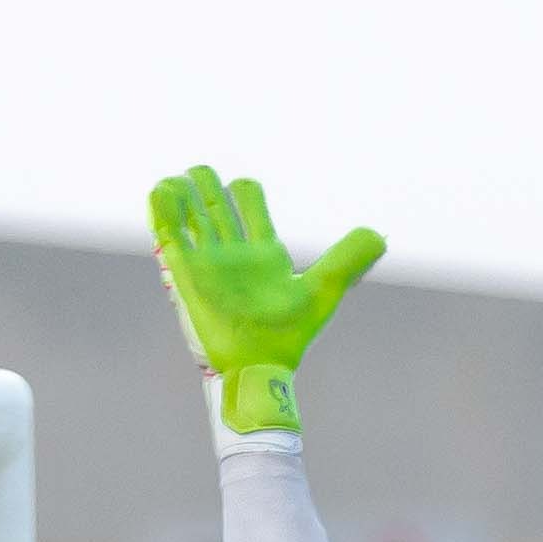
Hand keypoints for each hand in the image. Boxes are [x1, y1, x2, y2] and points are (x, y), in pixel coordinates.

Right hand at [146, 164, 387, 434]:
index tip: (244, 191)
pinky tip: (163, 190)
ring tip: (182, 181)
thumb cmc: (289, 335)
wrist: (259, 366)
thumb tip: (380, 237)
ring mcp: (209, 261)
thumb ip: (348, 261)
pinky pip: (170, 233)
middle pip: (215, 202)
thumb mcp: (322, 291)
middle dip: (207, 183)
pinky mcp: (186, 272)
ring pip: (190, 213)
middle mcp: (234, 252)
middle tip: (202, 175)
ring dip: (184, 190)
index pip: (249, 204)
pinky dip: (163, 209)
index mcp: (264, 251)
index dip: (244, 190)